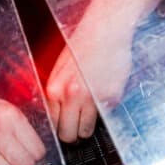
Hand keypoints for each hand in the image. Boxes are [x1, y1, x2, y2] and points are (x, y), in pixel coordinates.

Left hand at [45, 20, 133, 142]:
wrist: (107, 30)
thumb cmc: (83, 44)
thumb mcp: (61, 68)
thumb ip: (57, 92)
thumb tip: (55, 114)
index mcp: (55, 88)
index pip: (52, 124)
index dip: (59, 127)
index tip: (63, 128)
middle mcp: (72, 96)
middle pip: (68, 134)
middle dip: (72, 134)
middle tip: (76, 128)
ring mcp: (93, 99)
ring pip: (86, 131)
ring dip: (87, 126)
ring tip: (89, 112)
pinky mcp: (112, 98)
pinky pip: (105, 116)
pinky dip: (103, 110)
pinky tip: (102, 92)